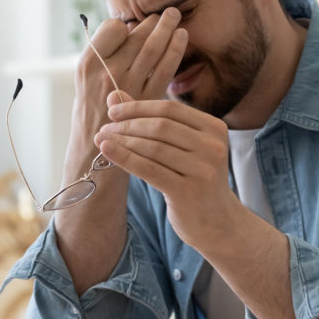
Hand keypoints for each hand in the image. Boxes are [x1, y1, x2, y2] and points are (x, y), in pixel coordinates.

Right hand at [72, 8, 188, 142]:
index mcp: (88, 63)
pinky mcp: (147, 100)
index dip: (126, 25)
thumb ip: (104, 58)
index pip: (113, 28)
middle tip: (167, 12)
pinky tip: (182, 38)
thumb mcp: (85, 81)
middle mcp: (106, 72)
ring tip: (176, 17)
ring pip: (153, 48)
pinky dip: (175, 50)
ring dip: (167, 29)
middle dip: (154, 22)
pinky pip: (165, 68)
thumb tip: (129, 29)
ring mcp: (127, 86)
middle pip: (136, 36)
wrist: (94, 152)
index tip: (133, 27)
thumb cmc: (91, 113)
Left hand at [93, 99, 244, 251]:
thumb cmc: (194, 180)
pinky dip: (124, 157)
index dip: (138, 107)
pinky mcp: (189, 191)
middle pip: (160, 126)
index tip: (113, 110)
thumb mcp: (180, 147)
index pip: (170, 108)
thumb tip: (114, 94)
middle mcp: (213, 146)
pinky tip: (107, 151)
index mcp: (214, 128)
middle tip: (104, 128)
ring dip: (122, 141)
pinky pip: (149, 169)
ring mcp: (203, 170)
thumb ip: (151, 119)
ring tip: (101, 140)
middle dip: (127, 125)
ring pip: (153, 147)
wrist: (217, 224)